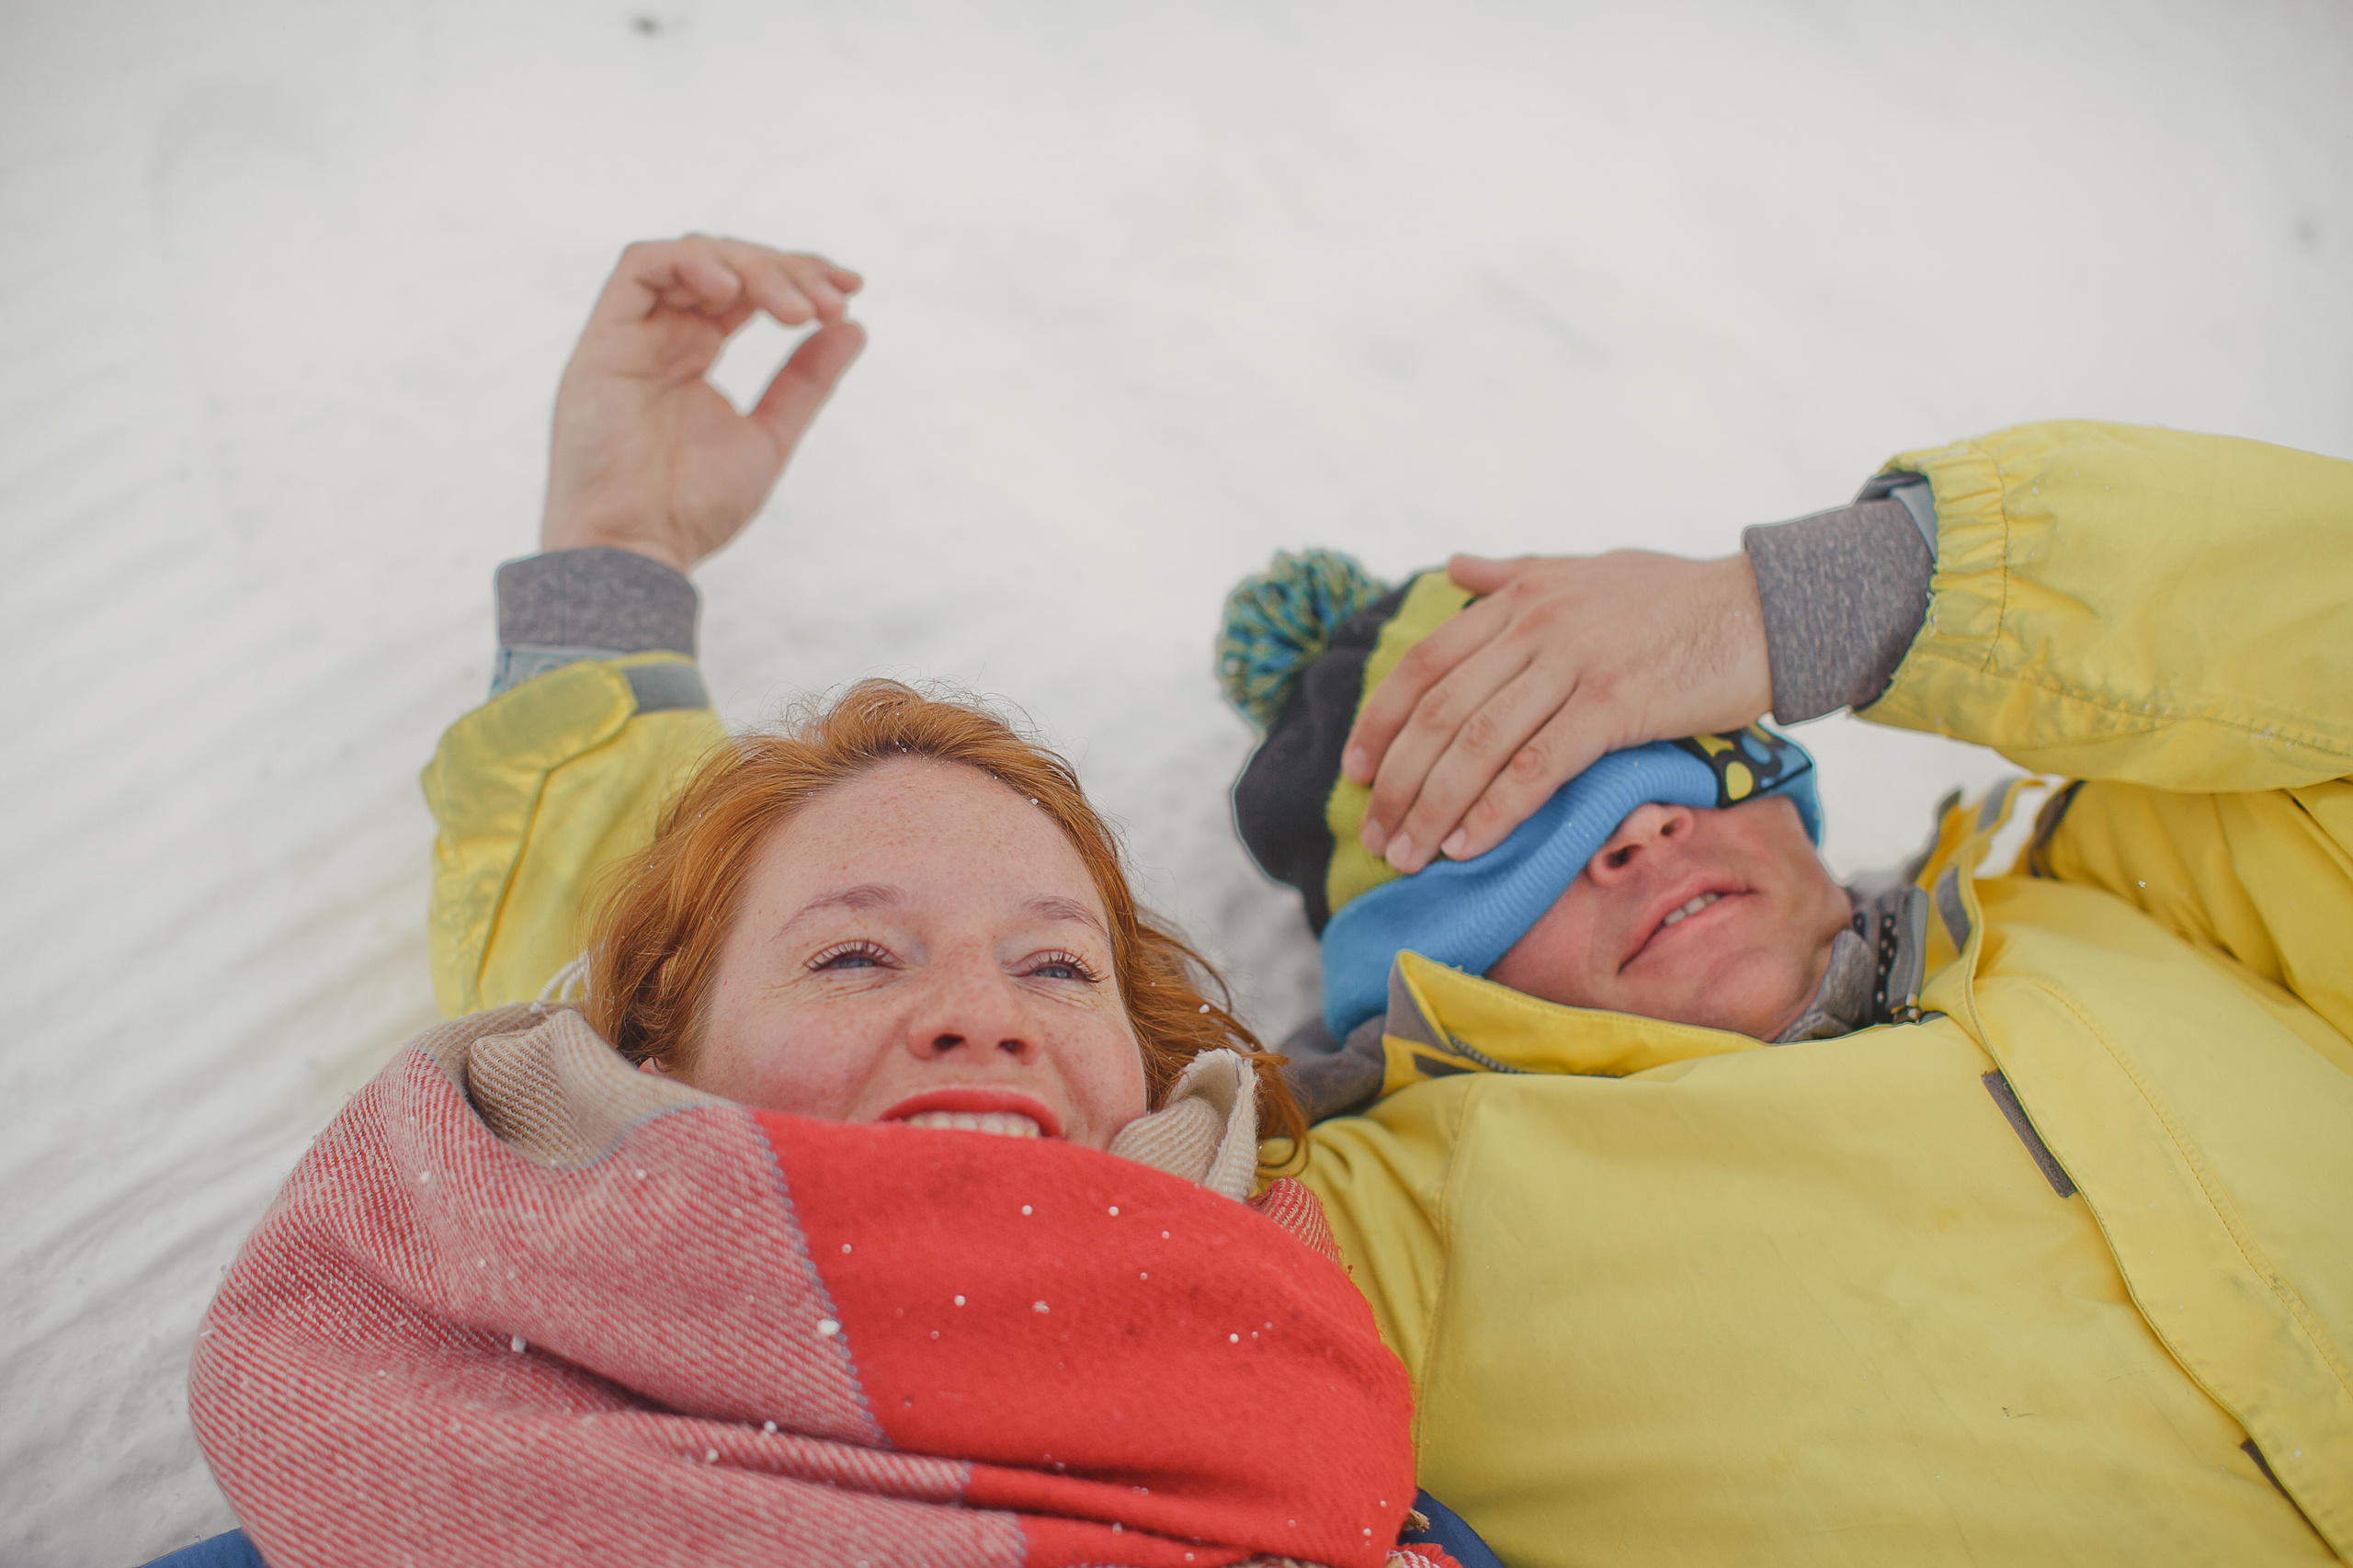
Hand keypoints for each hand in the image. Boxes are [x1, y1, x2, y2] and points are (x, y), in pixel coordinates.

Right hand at [541, 235, 866, 572]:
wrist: (635, 549)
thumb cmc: (692, 509)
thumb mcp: (768, 435)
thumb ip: (805, 381)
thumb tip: (854, 325)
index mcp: (692, 353)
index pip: (747, 288)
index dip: (798, 276)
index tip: (851, 290)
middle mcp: (661, 335)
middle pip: (727, 266)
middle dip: (787, 272)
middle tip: (831, 303)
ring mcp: (631, 333)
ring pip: (692, 258)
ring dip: (752, 269)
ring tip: (796, 310)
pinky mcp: (603, 337)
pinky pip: (640, 265)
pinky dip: (692, 263)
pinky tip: (735, 291)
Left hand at [1343, 550, 1773, 872]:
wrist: (1769, 607)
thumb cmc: (1679, 596)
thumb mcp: (1585, 569)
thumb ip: (1513, 574)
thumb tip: (1454, 567)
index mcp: (1519, 597)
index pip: (1425, 665)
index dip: (1380, 722)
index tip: (1356, 771)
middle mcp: (1534, 625)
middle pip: (1438, 714)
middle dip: (1397, 783)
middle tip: (1375, 835)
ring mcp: (1573, 663)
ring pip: (1477, 745)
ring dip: (1433, 808)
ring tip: (1409, 855)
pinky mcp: (1616, 703)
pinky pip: (1538, 766)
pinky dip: (1495, 810)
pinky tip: (1468, 846)